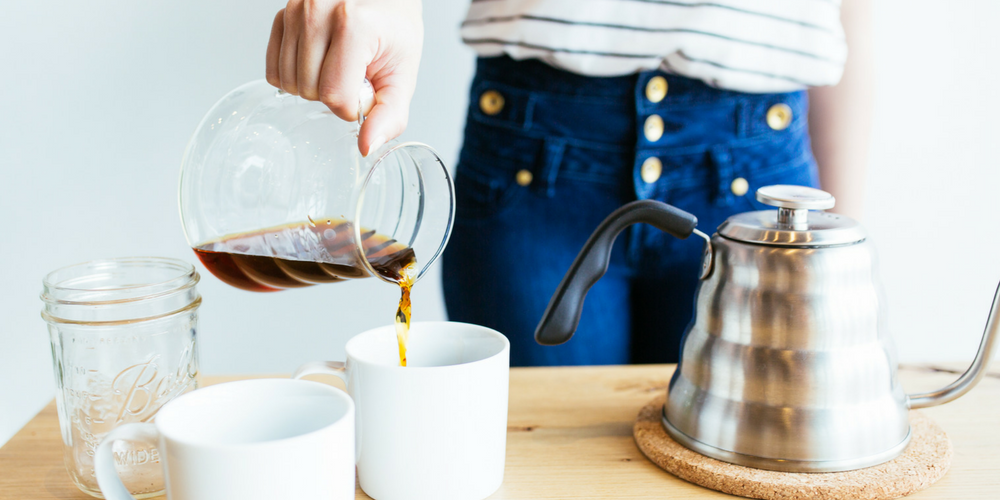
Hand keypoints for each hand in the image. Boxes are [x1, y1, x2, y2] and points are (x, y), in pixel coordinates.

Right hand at [266, 0, 422, 155]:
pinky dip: (295, 76)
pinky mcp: (281, 14)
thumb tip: (366, 146)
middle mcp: (319, 11)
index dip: (351, 107)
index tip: (365, 91)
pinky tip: (317, 63)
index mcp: (355, 24)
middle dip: (333, 95)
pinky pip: (275, 69)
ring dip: (314, 86)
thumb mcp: (403, 75)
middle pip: (309, 89)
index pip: (335, 95)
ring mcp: (296, 10)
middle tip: (354, 74)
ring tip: (337, 65)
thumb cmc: (395, 30)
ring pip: (289, 82)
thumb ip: (390, 115)